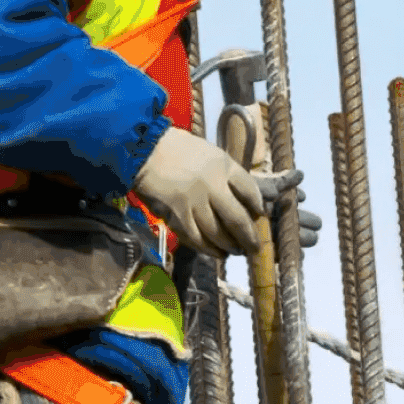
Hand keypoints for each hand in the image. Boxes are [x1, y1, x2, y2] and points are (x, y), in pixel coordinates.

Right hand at [140, 125, 267, 259]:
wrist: (144, 151)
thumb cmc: (178, 149)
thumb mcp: (210, 153)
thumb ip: (226, 173)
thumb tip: (243, 198)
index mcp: (223, 166)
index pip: (250, 190)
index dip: (257, 206)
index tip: (259, 215)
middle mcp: (212, 186)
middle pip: (238, 219)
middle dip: (249, 237)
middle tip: (255, 248)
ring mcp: (194, 204)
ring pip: (218, 234)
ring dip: (230, 246)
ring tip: (237, 251)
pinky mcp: (177, 217)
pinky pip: (197, 240)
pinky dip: (209, 249)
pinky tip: (217, 253)